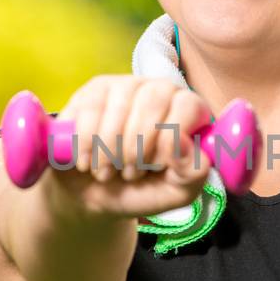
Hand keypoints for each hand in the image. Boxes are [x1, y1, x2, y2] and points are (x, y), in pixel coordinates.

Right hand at [40, 76, 213, 221]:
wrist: (94, 195)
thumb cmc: (141, 189)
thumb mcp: (174, 192)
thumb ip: (192, 173)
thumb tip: (184, 145)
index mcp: (189, 112)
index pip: (188, 106)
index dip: (171, 140)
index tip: (157, 166)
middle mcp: (161, 90)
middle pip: (154, 101)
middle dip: (138, 148)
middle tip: (130, 174)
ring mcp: (127, 85)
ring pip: (120, 106)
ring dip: (111, 150)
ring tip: (108, 172)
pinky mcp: (95, 90)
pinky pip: (91, 108)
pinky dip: (88, 143)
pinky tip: (88, 161)